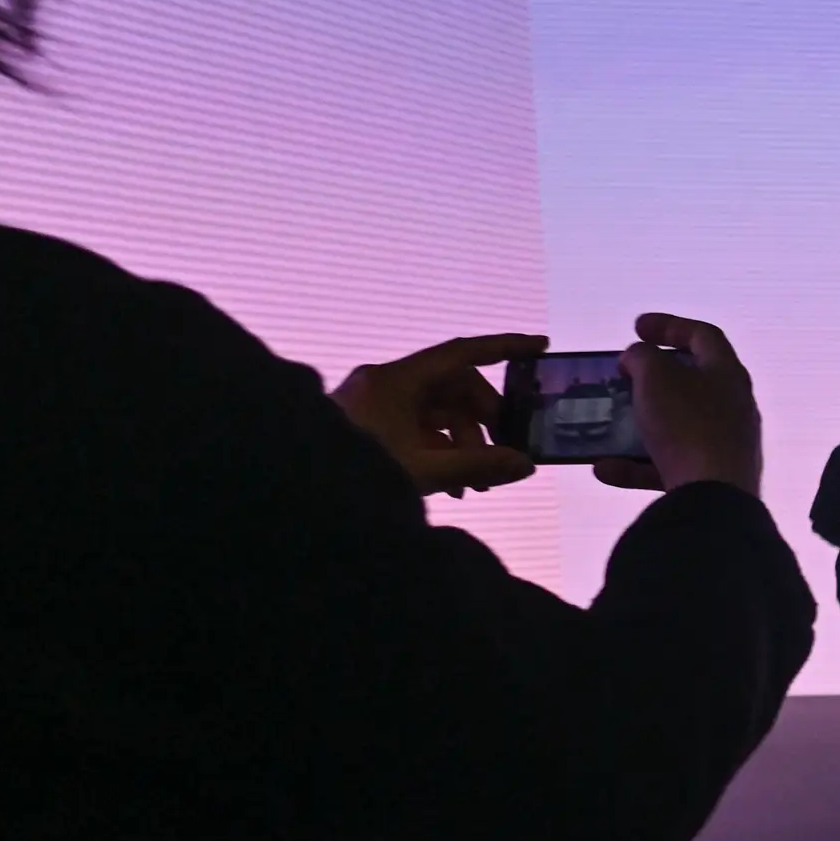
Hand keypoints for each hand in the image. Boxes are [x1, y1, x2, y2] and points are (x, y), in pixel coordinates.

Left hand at [337, 334, 537, 496]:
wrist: (298, 494)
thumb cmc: (358, 474)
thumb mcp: (425, 472)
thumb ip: (479, 466)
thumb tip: (524, 464)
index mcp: (397, 380)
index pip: (462, 353)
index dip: (504, 347)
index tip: (541, 347)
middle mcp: (385, 383)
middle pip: (453, 387)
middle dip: (484, 419)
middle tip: (504, 450)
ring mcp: (374, 404)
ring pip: (436, 411)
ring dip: (464, 442)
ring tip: (477, 483)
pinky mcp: (368, 424)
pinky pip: (416, 427)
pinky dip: (440, 449)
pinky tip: (452, 485)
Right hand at [596, 311, 764, 495]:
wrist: (714, 498)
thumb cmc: (687, 425)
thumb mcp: (656, 377)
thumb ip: (643, 358)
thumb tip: (640, 357)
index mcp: (728, 374)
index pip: (703, 335)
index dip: (669, 325)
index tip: (637, 327)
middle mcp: (733, 407)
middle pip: (692, 382)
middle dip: (654, 378)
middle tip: (623, 375)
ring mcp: (725, 445)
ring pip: (677, 426)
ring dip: (640, 422)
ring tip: (608, 421)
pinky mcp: (712, 479)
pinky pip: (669, 465)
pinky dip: (637, 465)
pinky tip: (605, 469)